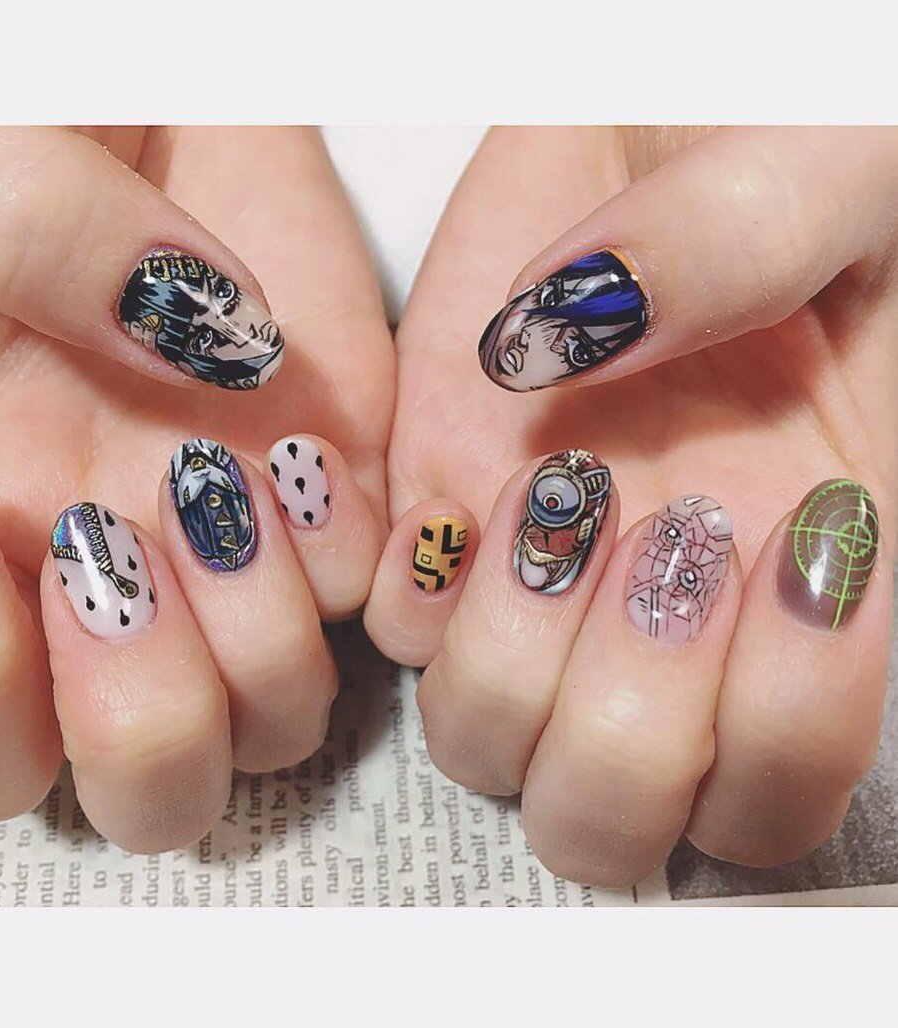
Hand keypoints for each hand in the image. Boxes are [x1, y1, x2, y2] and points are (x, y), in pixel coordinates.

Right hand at [0, 127, 392, 851]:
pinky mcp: (342, 489)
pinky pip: (370, 598)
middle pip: (141, 784)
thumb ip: (24, 231)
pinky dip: (350, 558)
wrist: (150, 82)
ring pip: (270, 723)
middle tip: (116, 539)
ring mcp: (236, 549)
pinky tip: (305, 454)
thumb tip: (196, 345)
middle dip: (145, 711)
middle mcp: (108, 572)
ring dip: (258, 645)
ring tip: (221, 479)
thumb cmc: (20, 102)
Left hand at [366, 127, 895, 885]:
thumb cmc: (772, 135)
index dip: (774, 725)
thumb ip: (734, 251)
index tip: (778, 558)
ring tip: (548, 498)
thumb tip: (570, 338)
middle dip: (617, 719)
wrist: (656, 112)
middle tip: (645, 535)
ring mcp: (534, 572)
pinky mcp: (436, 505)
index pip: (780, 784)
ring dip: (504, 662)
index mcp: (801, 574)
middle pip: (611, 813)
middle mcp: (662, 609)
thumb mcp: (817, 170)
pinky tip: (457, 490)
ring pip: (487, 744)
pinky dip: (409, 587)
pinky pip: (395, 625)